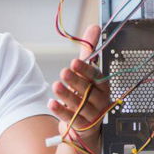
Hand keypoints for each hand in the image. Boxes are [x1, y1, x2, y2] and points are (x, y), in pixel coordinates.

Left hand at [47, 24, 111, 142]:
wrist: (85, 125)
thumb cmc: (85, 95)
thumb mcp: (86, 73)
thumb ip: (89, 52)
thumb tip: (94, 27)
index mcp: (102, 86)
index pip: (97, 77)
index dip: (86, 70)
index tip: (74, 62)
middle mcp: (100, 100)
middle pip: (88, 90)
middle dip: (75, 80)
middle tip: (63, 72)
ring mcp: (93, 115)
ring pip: (80, 104)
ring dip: (67, 95)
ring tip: (55, 86)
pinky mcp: (83, 127)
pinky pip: (72, 119)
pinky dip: (61, 111)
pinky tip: (51, 103)